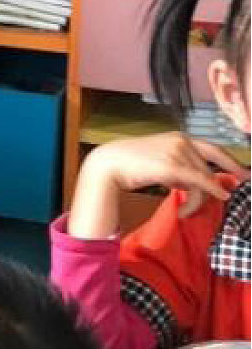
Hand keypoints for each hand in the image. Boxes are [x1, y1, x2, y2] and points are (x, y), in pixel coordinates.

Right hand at [69, 132, 247, 238]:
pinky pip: (199, 181)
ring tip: (183, 211)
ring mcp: (177, 152)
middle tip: (207, 204)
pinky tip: (219, 197)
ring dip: (197, 200)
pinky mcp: (172, 166)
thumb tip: (196, 185)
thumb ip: (179, 167)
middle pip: (209, 170)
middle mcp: (182, 141)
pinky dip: (211, 190)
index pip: (214, 149)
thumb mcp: (160, 161)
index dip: (232, 163)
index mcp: (179, 137)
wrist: (109, 163)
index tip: (246, 175)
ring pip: (203, 180)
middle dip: (212, 190)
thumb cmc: (131, 163)